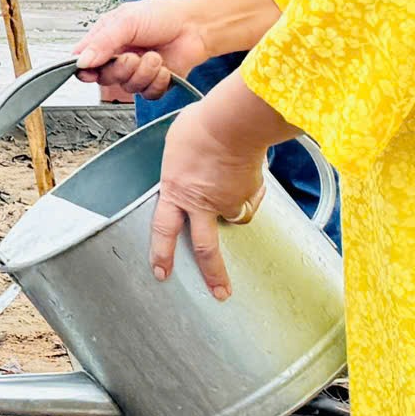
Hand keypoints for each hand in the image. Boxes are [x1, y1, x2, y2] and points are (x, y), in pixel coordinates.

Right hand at [70, 0, 213, 103]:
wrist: (195, 24)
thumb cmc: (161, 15)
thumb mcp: (125, 21)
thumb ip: (101, 43)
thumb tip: (81, 62)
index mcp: (105, 40)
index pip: (85, 62)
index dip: (85, 70)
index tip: (90, 72)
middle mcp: (119, 58)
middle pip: (105, 79)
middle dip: (120, 70)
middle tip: (133, 57)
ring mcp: (137, 72)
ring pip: (128, 88)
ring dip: (143, 73)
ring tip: (155, 57)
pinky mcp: (155, 83)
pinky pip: (148, 94)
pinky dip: (157, 82)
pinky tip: (164, 68)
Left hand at [149, 100, 269, 300]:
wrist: (232, 122)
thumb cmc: (199, 127)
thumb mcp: (175, 148)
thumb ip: (181, 169)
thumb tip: (191, 175)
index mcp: (176, 191)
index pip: (163, 230)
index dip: (161, 254)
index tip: (162, 273)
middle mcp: (203, 203)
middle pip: (206, 248)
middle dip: (214, 275)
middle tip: (221, 294)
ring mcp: (230, 201)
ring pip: (234, 215)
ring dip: (233, 203)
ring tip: (229, 173)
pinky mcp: (253, 193)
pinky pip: (252, 196)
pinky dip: (250, 188)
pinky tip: (245, 167)